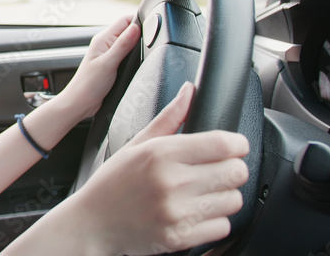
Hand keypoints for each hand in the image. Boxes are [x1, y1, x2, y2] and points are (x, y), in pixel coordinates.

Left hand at [57, 15, 140, 118]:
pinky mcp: (112, 64)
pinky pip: (126, 54)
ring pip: (129, 42)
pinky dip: (134, 55)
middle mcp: (106, 43)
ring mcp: (109, 54)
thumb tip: (136, 28)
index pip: (125, 20)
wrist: (81, 103)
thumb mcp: (108, 64)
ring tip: (145, 52)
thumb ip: (123, 45)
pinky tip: (137, 61)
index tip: (151, 27)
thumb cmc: (88, 85)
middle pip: (128, 30)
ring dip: (137, 45)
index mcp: (103, 39)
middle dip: (141, 33)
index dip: (139, 21)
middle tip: (150, 42)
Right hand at [68, 82, 248, 254]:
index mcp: (161, 154)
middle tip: (216, 170)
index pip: (223, 144)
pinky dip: (214, 221)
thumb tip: (189, 91)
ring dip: (224, 196)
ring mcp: (177, 212)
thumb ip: (169, 118)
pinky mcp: (180, 238)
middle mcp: (171, 182)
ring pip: (233, 200)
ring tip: (202, 193)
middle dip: (232, 169)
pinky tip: (195, 213)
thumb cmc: (113, 183)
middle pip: (236, 172)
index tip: (235, 147)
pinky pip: (222, 227)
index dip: (237, 144)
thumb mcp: (136, 144)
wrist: (92, 224)